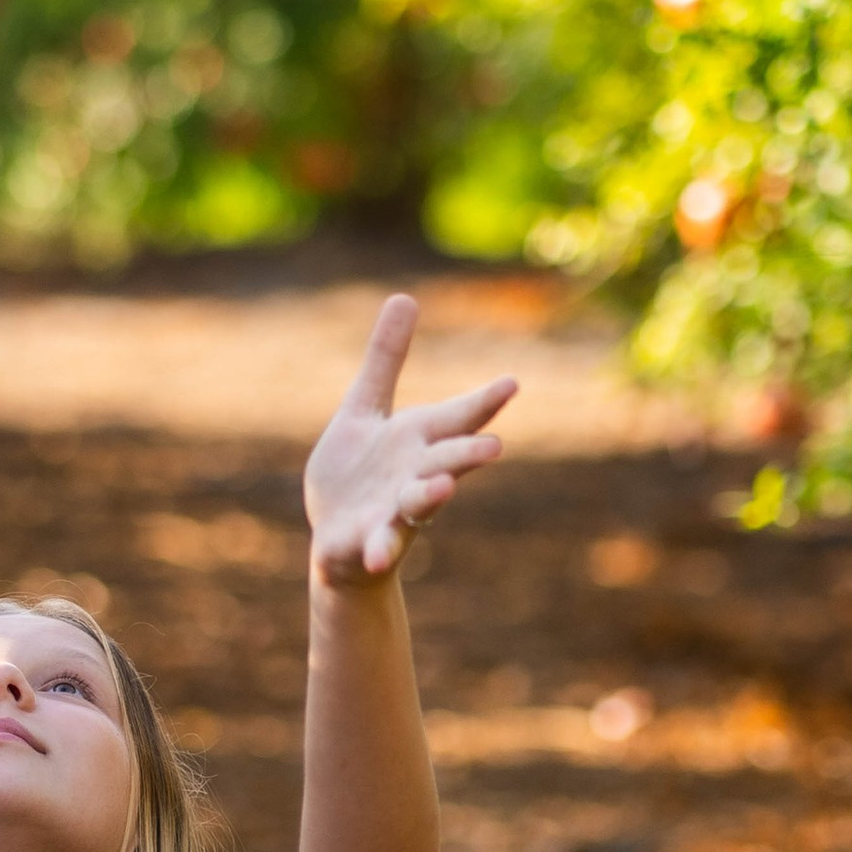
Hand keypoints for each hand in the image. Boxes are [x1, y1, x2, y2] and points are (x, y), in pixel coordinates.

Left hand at [302, 291, 513, 583]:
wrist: (339, 540)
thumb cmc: (359, 472)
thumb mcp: (364, 408)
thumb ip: (386, 359)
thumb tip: (404, 296)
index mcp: (418, 439)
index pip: (458, 418)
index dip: (483, 402)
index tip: (511, 382)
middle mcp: (417, 475)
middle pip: (447, 459)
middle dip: (468, 453)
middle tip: (493, 444)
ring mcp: (396, 511)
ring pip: (420, 502)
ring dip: (432, 495)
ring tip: (443, 488)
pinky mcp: (370, 540)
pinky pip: (378, 544)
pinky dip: (381, 547)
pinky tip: (379, 554)